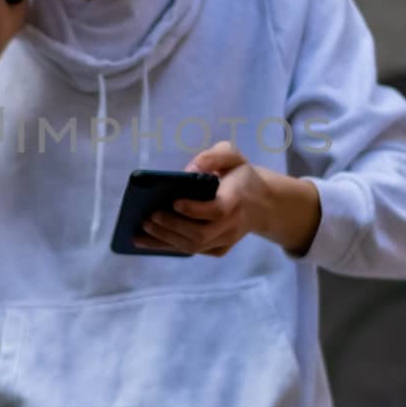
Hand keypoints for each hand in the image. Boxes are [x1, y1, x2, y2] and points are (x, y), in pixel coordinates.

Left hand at [134, 141, 272, 257]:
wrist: (264, 203)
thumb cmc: (241, 175)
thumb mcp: (232, 156)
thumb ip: (213, 156)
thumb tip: (188, 170)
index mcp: (237, 199)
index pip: (217, 210)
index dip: (195, 209)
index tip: (174, 202)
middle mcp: (233, 224)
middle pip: (201, 234)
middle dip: (172, 227)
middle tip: (148, 217)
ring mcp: (227, 240)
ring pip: (194, 246)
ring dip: (165, 239)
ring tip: (141, 229)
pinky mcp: (219, 249)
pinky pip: (192, 251)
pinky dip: (168, 246)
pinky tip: (147, 240)